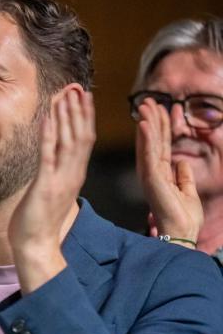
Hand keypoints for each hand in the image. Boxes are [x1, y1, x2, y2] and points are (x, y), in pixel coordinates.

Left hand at [9, 88, 95, 291]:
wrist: (36, 246)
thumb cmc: (40, 223)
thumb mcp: (50, 193)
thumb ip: (54, 175)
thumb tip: (51, 162)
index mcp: (74, 175)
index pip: (84, 140)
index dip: (84, 117)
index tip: (82, 97)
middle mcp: (72, 174)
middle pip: (82, 135)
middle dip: (80, 110)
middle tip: (78, 87)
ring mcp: (60, 179)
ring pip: (69, 141)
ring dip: (68, 116)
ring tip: (67, 94)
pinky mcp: (45, 185)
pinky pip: (48, 155)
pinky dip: (50, 135)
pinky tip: (48, 118)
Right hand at [135, 96, 200, 246]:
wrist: (182, 232)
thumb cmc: (185, 217)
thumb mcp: (188, 191)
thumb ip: (184, 176)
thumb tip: (183, 163)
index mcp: (161, 174)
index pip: (161, 145)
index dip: (161, 127)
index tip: (161, 109)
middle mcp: (152, 172)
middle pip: (152, 141)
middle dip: (151, 119)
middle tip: (148, 100)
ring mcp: (150, 174)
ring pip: (148, 144)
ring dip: (147, 123)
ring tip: (145, 105)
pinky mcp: (151, 178)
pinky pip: (148, 154)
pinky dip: (146, 138)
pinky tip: (144, 124)